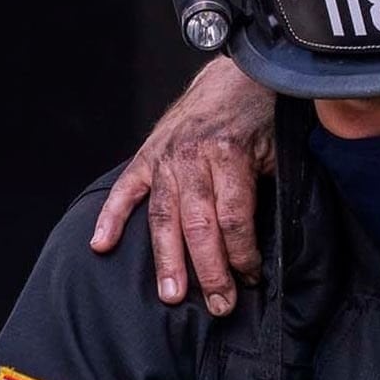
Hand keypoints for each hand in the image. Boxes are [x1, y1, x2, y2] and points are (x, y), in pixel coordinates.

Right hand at [90, 59, 276, 314]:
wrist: (238, 74)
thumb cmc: (263, 116)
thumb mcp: (278, 149)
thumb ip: (266, 190)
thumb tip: (271, 244)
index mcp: (229, 156)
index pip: (234, 219)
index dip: (244, 254)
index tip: (251, 278)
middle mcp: (192, 159)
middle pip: (198, 225)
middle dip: (209, 270)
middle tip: (219, 305)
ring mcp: (165, 158)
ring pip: (163, 217)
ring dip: (166, 259)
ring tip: (170, 295)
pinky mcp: (147, 156)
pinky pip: (125, 191)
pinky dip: (111, 218)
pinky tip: (101, 246)